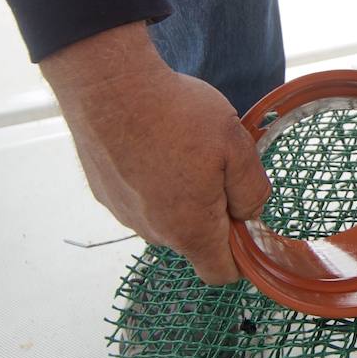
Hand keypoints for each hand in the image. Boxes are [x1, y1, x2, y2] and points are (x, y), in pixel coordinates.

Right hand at [40, 22, 270, 284]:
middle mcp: (152, 231)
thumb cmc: (176, 115)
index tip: (245, 216)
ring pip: (165, 216)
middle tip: (216, 161)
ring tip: (182, 144)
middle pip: (194, 240)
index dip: (240, 254)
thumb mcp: (237, 147)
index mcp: (190, 230)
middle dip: (212, 211)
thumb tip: (249, 213)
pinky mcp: (104, 190)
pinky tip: (154, 140)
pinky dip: (151, 177)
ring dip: (180, 192)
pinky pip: (139, 196)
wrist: (108, 85)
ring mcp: (123, 212)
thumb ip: (252, 191)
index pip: (220, 272)